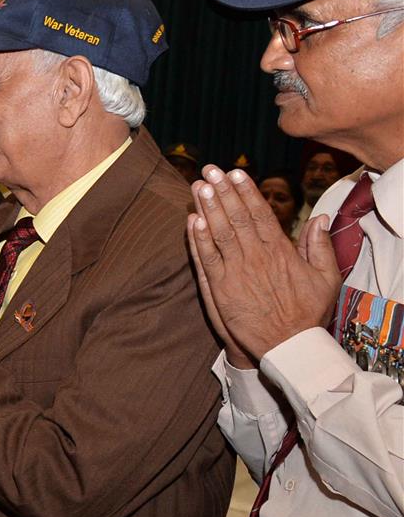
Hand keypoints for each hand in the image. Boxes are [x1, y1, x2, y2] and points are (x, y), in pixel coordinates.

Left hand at [187, 167, 340, 363]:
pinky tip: (191, 221)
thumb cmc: (307, 314)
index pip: (260, 213)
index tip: (236, 173)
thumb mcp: (325, 278)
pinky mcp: (220, 289)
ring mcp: (236, 272)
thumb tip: (320, 218)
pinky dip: (197, 239)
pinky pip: (206, 259)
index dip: (246, 192)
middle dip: (222, 192)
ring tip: (199, 186)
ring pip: (219, 233)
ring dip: (207, 208)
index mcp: (280, 251)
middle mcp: (256, 257)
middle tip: (210, 170)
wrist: (287, 346)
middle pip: (236, 217)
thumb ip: (319, 246)